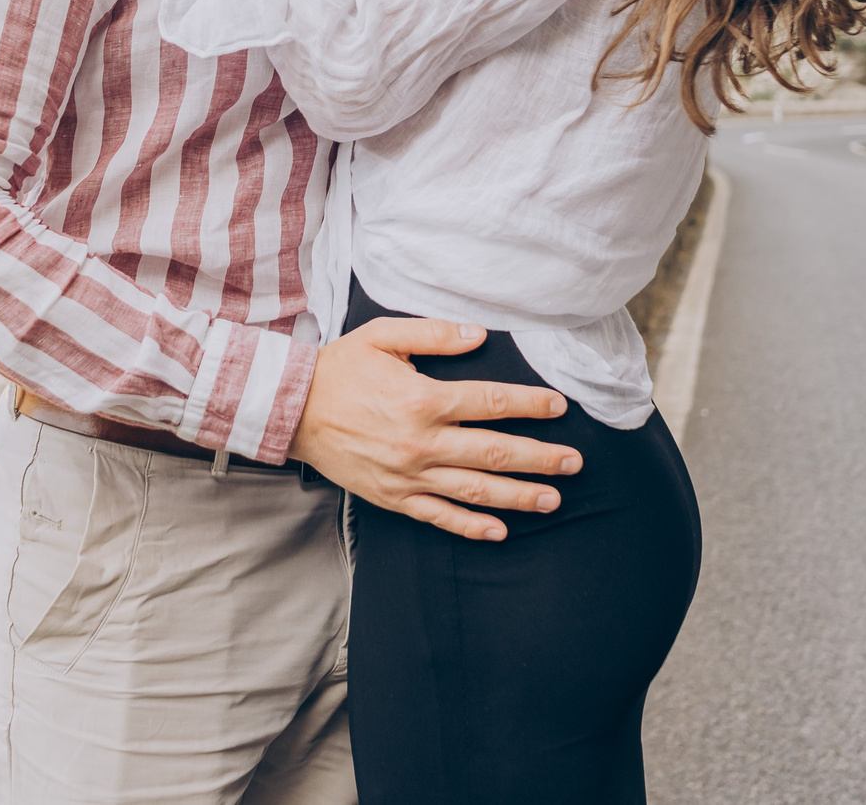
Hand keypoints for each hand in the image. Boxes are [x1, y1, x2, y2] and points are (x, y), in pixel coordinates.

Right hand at [290, 315, 580, 542]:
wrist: (291, 409)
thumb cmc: (339, 369)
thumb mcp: (383, 337)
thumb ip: (434, 334)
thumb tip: (479, 335)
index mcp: (423, 399)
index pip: (492, 402)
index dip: (530, 404)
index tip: (559, 407)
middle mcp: (421, 442)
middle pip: (494, 452)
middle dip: (539, 458)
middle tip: (574, 463)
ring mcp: (408, 475)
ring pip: (475, 490)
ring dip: (518, 496)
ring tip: (551, 498)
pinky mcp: (393, 497)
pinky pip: (439, 516)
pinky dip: (470, 527)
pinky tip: (499, 531)